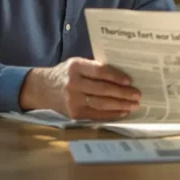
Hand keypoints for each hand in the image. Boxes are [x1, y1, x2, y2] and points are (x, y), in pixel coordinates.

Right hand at [19, 57, 140, 120]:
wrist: (42, 89)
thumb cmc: (65, 74)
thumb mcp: (76, 64)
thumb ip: (94, 67)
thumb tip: (121, 74)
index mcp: (76, 67)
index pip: (99, 71)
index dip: (116, 76)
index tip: (129, 81)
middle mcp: (73, 83)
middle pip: (103, 90)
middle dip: (123, 93)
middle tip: (137, 95)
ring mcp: (73, 100)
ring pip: (101, 104)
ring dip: (120, 105)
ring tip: (133, 105)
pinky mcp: (74, 113)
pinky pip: (96, 114)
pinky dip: (111, 114)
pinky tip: (122, 112)